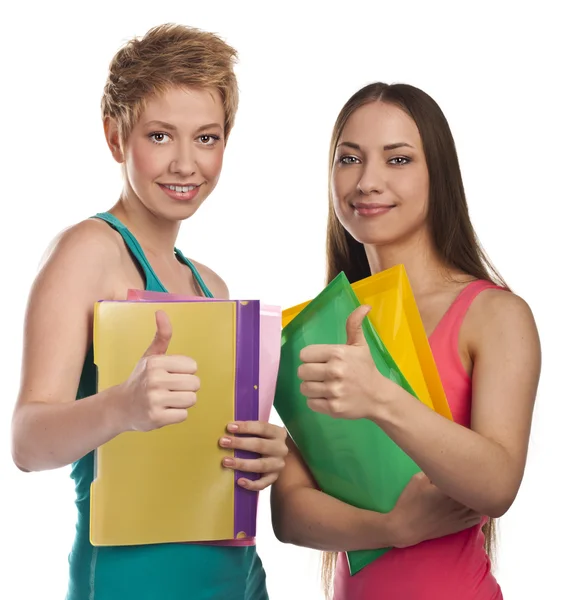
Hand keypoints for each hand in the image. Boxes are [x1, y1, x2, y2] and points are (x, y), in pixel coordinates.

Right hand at [117, 310, 199, 431]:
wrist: (120, 407)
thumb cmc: (141, 379)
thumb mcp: (150, 356)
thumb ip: (162, 335)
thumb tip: (161, 312)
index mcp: (156, 362)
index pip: (193, 366)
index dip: (185, 372)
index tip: (171, 375)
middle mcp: (154, 379)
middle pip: (195, 384)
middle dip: (187, 388)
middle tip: (171, 389)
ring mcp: (154, 400)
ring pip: (191, 399)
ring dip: (183, 402)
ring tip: (168, 400)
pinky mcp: (156, 418)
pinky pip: (183, 415)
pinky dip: (177, 415)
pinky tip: (164, 411)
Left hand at [219, 422, 287, 490]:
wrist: (276, 457)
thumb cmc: (264, 441)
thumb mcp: (262, 433)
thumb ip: (249, 431)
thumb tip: (228, 429)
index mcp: (278, 433)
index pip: (262, 427)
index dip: (245, 427)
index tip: (229, 427)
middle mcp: (280, 448)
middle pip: (260, 445)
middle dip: (240, 443)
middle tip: (223, 442)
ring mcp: (278, 464)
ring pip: (260, 465)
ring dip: (242, 463)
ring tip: (225, 462)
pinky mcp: (274, 478)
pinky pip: (263, 483)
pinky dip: (251, 484)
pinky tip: (239, 481)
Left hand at [298, 305, 392, 419]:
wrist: (378, 396)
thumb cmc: (365, 369)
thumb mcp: (360, 345)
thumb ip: (354, 324)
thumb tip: (364, 306)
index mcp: (338, 353)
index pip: (304, 354)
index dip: (311, 358)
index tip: (321, 361)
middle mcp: (335, 371)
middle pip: (302, 371)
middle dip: (309, 373)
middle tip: (322, 375)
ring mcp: (334, 391)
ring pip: (304, 388)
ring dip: (312, 388)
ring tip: (324, 386)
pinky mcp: (333, 408)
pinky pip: (310, 403)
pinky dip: (316, 401)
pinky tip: (328, 397)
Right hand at [389, 473, 482, 547]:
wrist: (407, 526)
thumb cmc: (410, 502)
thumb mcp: (417, 479)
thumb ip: (433, 471)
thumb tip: (445, 465)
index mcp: (448, 490)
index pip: (468, 479)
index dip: (472, 472)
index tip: (471, 466)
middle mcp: (458, 503)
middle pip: (477, 492)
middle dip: (479, 483)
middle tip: (478, 474)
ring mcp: (460, 516)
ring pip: (480, 506)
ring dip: (481, 497)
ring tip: (478, 489)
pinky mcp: (460, 526)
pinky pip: (477, 518)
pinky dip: (479, 511)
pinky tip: (474, 504)